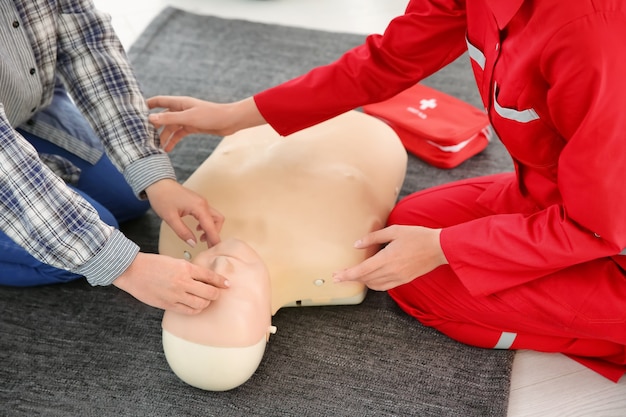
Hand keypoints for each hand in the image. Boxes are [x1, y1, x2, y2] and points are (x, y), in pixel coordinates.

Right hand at [113, 252, 229, 314]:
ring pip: (201, 304)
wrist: (132, 271)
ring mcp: (175, 295)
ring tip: (206, 300)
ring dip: (206, 302)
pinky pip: (188, 311)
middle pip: (209, 292)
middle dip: (216, 294)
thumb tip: (204, 279)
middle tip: (217, 294)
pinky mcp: (168, 305)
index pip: (210, 276)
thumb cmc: (152, 264)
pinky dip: (196, 309)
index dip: (221, 281)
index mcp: (185, 267)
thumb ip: (189, 270)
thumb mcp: (174, 261)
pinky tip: (196, 306)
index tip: (227, 284)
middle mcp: (182, 282)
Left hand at [146, 179, 223, 246]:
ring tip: (201, 238)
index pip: (211, 226)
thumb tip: (193, 243)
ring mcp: (202, 202)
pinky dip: (206, 223)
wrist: (157, 183)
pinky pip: (208, 214)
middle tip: (208, 246)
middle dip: (215, 234)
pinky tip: (197, 229)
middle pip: (218, 221)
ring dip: (211, 229)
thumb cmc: (162, 198)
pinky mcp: (198, 202)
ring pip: (214, 217)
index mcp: (198, 207)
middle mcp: (203, 204)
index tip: (216, 250)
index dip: (214, 239)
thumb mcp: (170, 218)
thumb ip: (183, 232)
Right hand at [147, 96, 264, 151]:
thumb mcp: (188, 118)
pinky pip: (179, 134)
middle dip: (153, 126)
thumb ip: (169, 119)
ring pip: (170, 128)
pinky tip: (167, 150)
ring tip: (154, 148)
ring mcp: (186, 119)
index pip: (158, 101)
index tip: (134, 112)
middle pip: (162, 117)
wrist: (230, 121)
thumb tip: (150, 119)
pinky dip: (173, 141)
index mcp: (179, 103)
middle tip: (142, 137)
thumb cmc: (211, 115)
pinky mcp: (192, 127)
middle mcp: (181, 110)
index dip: (147, 105)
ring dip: (163, 137)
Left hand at [332, 225, 446, 290]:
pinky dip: (374, 284)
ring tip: (353, 275)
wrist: (438, 248)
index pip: (362, 270)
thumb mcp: (394, 231)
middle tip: (339, 275)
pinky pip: (384, 287)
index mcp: (387, 259)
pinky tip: (370, 278)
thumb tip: (357, 244)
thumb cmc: (417, 236)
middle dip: (351, 278)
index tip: (336, 276)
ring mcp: (398, 278)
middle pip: (365, 279)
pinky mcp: (404, 280)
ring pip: (374, 284)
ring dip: (362, 281)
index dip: (347, 275)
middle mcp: (391, 271)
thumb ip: (373, 238)